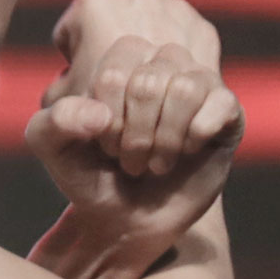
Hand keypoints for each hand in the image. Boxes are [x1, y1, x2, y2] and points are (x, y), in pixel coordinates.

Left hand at [24, 0, 242, 252]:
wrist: (129, 219)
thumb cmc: (92, 176)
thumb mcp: (54, 150)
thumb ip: (52, 124)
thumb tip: (99, 115)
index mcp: (121, 59)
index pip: (116, 68)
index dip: (108, 116)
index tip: (104, 145)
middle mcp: (160, 62)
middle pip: (150, 80)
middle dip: (133, 135)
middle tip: (130, 161)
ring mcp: (198, 82)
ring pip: (185, 87)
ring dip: (164, 140)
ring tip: (156, 163)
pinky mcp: (227, 109)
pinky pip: (221, 102)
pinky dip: (196, 133)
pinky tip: (188, 150)